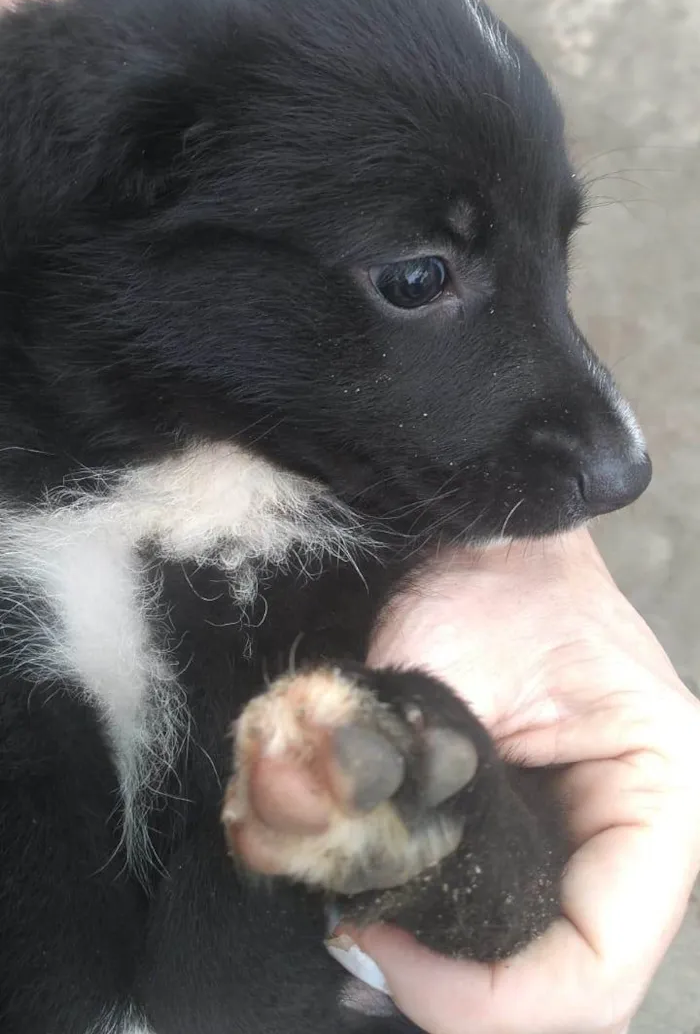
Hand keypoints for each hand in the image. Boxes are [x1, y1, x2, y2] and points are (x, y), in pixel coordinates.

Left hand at [359, 528, 699, 1033]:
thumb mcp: (448, 669)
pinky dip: (421, 933)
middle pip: (563, 996)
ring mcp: (589, 854)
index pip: (595, 968)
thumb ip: (394, 775)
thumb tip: (319, 877)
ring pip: (524, 973)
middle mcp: (636, 850)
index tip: (370, 937)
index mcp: (658, 800)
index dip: (483, 995)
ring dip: (429, 969)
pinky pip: (493, 929)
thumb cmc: (489, 578)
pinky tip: (362, 896)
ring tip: (349, 916)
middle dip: (448, 990)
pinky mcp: (542, 846)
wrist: (486, 539)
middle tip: (352, 936)